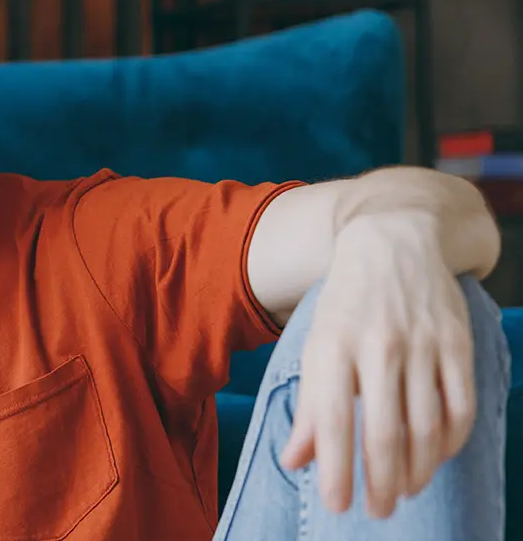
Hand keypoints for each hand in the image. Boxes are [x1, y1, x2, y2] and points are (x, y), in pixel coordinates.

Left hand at [281, 215, 475, 518]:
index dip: (336, 469)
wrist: (393, 242)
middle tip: (379, 511)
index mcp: (331, 347)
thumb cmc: (346, 306)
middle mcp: (376, 346)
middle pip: (385, 431)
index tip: (340, 505)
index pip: (334, 421)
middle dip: (381, 481)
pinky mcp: (456, 343)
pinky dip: (450, 442)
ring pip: (426, 426)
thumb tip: (294, 461)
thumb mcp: (316, 347)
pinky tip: (436, 459)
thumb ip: (309, 407)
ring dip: (418, 470)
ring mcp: (421, 344)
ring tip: (405, 492)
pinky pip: (460, 405)